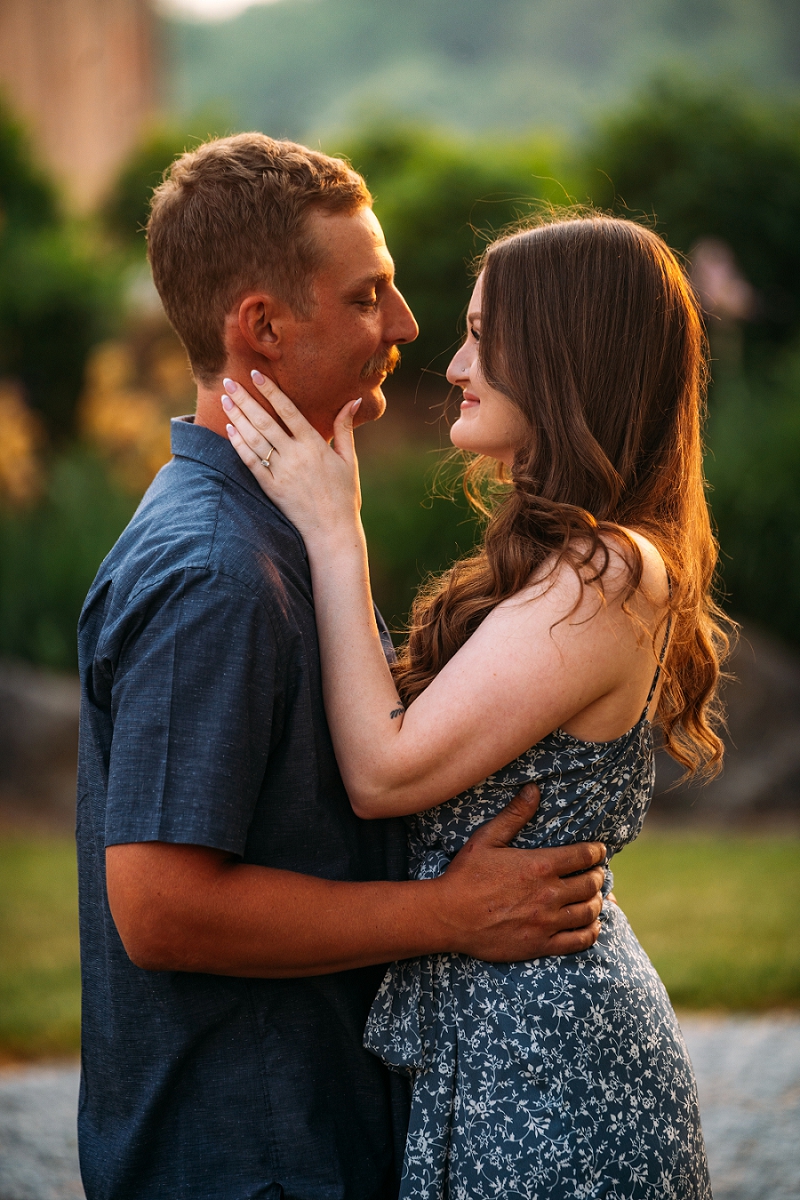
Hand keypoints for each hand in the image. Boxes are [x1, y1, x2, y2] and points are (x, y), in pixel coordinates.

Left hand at [222, 373, 361, 545]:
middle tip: (229, 382)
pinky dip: (239, 445)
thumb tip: (353, 400)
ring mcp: (281, 472)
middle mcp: (295, 456)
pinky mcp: (271, 488)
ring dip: (238, 418)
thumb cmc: (344, 496)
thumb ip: (345, 428)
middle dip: (245, 400)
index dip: (271, 391)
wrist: (332, 531)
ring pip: (254, 439)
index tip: (256, 374)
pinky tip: (230, 429)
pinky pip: (251, 462)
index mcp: (315, 445)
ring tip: (225, 400)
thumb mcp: (349, 460)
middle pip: (265, 422)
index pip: (288, 411)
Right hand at [436, 783, 605, 960]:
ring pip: (589, 911)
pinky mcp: (541, 944)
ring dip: (597, 902)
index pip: (584, 856)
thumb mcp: (487, 838)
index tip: (598, 852)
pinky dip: (591, 932)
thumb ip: (514, 815)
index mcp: (539, 865)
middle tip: (595, 873)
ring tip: (594, 897)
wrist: (448, 915)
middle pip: (591, 884)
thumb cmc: (465, 875)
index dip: (596, 852)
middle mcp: (548, 893)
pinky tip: (591, 925)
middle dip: (597, 876)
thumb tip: (534, 789)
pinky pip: (579, 940)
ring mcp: (546, 921)